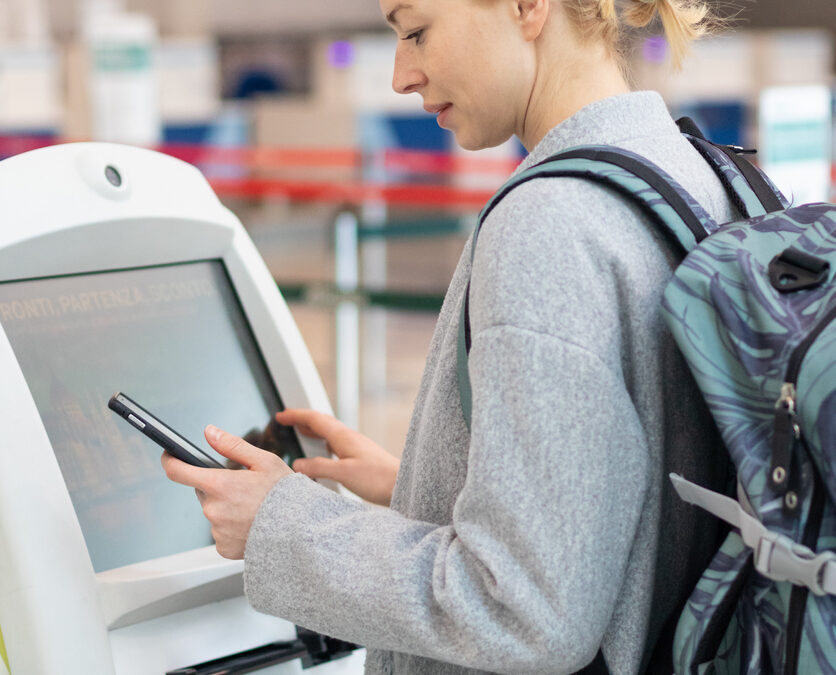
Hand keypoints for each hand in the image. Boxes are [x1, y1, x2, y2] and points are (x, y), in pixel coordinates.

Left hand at [161, 424, 293, 558]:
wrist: (300, 532)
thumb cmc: (285, 495)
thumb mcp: (264, 461)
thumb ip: (232, 445)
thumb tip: (209, 432)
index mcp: (219, 485)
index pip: (178, 472)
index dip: (170, 460)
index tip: (169, 456)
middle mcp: (213, 509)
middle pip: (203, 491)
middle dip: (218, 486)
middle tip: (243, 488)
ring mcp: (216, 531)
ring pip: (213, 512)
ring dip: (226, 507)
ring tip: (252, 508)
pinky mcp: (223, 548)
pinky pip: (221, 532)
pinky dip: (232, 527)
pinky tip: (250, 524)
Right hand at [276, 409, 399, 505]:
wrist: (403, 485)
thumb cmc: (379, 478)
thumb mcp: (343, 473)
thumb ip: (318, 468)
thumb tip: (298, 465)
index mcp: (343, 437)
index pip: (315, 419)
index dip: (296, 416)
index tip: (281, 415)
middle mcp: (349, 438)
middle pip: (322, 422)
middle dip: (303, 419)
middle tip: (288, 420)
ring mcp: (356, 447)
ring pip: (329, 433)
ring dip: (314, 430)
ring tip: (301, 433)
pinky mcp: (360, 457)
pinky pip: (336, 444)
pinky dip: (323, 444)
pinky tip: (323, 454)